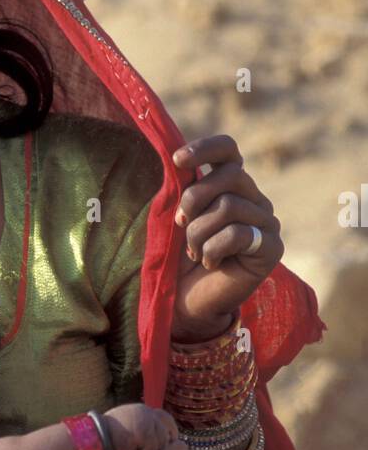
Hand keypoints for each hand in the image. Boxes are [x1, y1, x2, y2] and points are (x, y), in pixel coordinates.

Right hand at [104, 403, 179, 449]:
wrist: (95, 437)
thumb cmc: (106, 435)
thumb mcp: (125, 425)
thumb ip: (139, 425)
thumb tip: (156, 433)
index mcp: (141, 410)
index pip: (163, 416)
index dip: (169, 429)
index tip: (171, 440)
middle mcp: (145, 412)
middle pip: (166, 427)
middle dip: (167, 439)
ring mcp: (144, 421)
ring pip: (160, 441)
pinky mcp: (143, 432)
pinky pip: (151, 449)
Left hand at [171, 135, 283, 341]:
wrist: (190, 301)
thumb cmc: (181, 259)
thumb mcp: (178, 219)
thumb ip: (184, 190)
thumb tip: (176, 160)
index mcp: (232, 186)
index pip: (228, 150)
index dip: (205, 148)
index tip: (176, 160)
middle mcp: (254, 199)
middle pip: (229, 176)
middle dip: (194, 199)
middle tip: (180, 224)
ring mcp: (267, 223)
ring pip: (229, 206)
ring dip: (198, 232)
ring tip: (194, 252)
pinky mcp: (272, 248)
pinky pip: (238, 234)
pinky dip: (213, 250)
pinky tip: (209, 263)